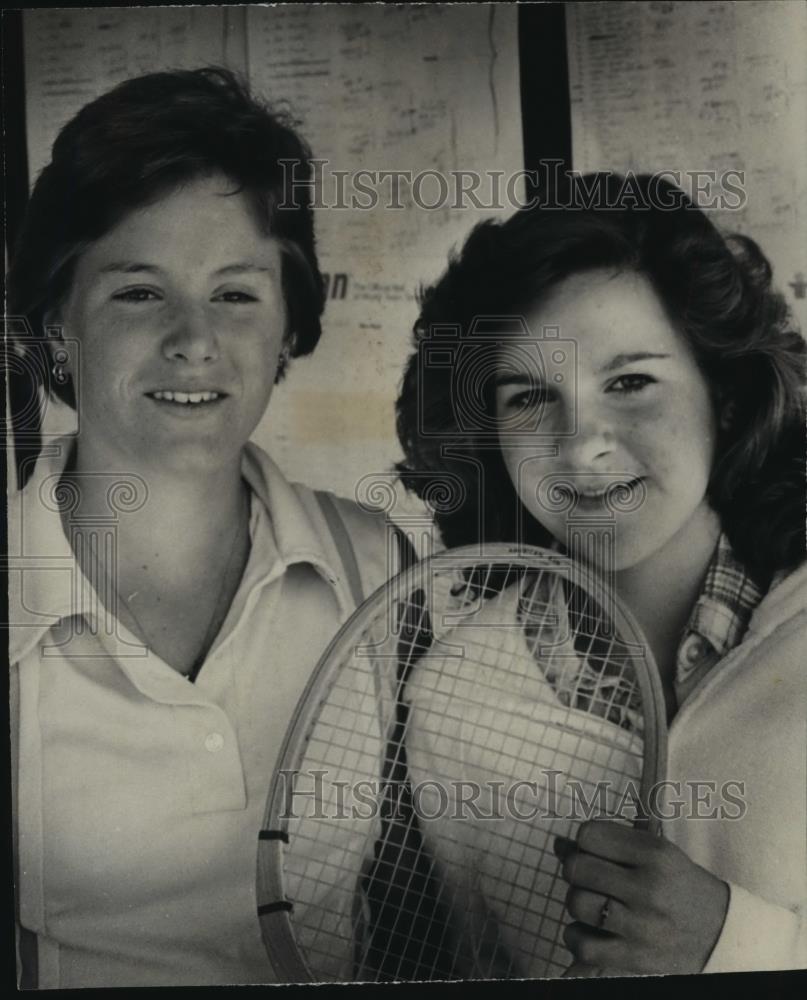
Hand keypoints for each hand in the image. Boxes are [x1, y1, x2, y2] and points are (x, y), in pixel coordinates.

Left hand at [554, 819, 729, 975]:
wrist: (720, 932)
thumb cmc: (678, 885)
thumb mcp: (654, 853)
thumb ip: (608, 844)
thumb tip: (559, 844)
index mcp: (655, 854)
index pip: (589, 834)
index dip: (584, 840)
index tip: (594, 849)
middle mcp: (649, 888)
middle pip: (577, 868)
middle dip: (576, 869)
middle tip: (589, 876)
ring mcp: (642, 926)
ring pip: (576, 904)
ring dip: (576, 902)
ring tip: (592, 902)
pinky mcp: (635, 957)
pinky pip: (583, 945)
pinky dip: (576, 937)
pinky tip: (588, 930)